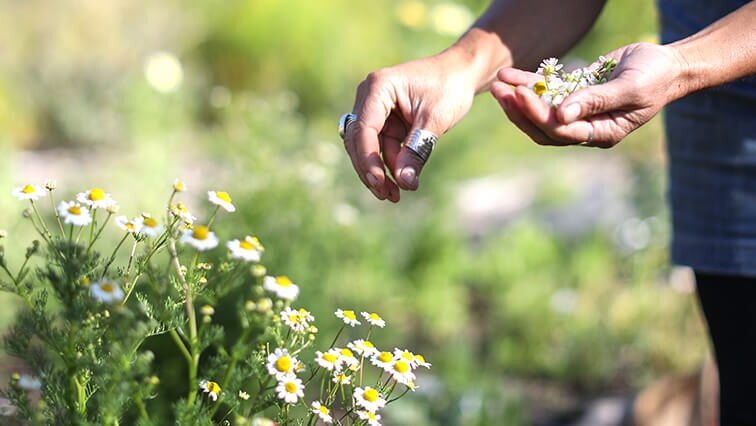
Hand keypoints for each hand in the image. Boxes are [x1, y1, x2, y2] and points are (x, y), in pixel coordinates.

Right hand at [343, 54, 475, 201]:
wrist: (461, 74)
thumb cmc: (449, 88)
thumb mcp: (435, 119)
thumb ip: (417, 149)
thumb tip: (404, 182)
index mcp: (379, 87)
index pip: (364, 128)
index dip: (368, 159)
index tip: (379, 183)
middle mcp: (370, 97)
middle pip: (359, 141)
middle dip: (371, 170)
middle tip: (386, 195)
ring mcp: (375, 109)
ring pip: (367, 149)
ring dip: (379, 172)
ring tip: (395, 196)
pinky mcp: (384, 122)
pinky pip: (380, 148)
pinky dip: (388, 166)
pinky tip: (401, 183)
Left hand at [490, 42, 685, 147]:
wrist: (667, 64)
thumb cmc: (655, 78)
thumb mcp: (630, 89)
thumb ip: (596, 101)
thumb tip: (561, 113)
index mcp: (600, 134)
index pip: (561, 131)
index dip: (538, 115)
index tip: (521, 94)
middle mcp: (585, 127)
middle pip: (543, 127)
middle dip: (520, 111)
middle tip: (500, 92)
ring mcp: (578, 111)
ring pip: (540, 112)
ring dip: (518, 99)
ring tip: (498, 83)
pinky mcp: (574, 93)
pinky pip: (546, 92)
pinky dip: (528, 83)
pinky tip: (510, 74)